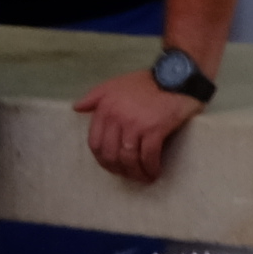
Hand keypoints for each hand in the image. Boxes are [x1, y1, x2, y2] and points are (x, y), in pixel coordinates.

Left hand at [78, 71, 199, 183]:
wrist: (176, 77)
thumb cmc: (145, 83)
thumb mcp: (114, 85)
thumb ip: (93, 97)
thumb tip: (77, 108)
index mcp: (105, 108)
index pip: (95, 143)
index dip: (103, 160)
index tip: (113, 167)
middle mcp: (116, 117)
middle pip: (111, 155)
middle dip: (120, 170)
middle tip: (130, 174)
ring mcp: (134, 124)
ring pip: (129, 158)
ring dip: (136, 173)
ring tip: (144, 176)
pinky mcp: (154, 129)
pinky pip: (148, 156)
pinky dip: (151, 168)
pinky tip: (155, 172)